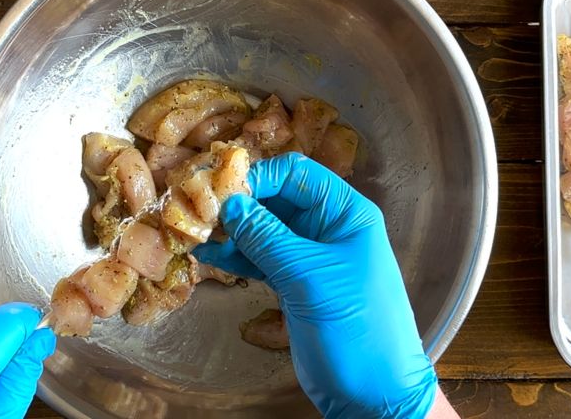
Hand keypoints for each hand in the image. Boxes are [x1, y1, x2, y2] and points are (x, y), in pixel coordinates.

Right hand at [195, 153, 437, 418]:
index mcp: (345, 213)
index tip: (220, 189)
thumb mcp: (309, 277)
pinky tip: (209, 255)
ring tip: (198, 233)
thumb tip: (231, 203)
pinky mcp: (294, 282)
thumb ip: (268, 237)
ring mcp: (309, 255)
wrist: (373, 395)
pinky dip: (236, 256)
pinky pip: (261, 257)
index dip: (258, 178)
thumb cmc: (354, 328)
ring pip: (264, 229)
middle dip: (239, 203)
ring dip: (232, 230)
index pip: (296, 175)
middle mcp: (327, 227)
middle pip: (276, 199)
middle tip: (200, 211)